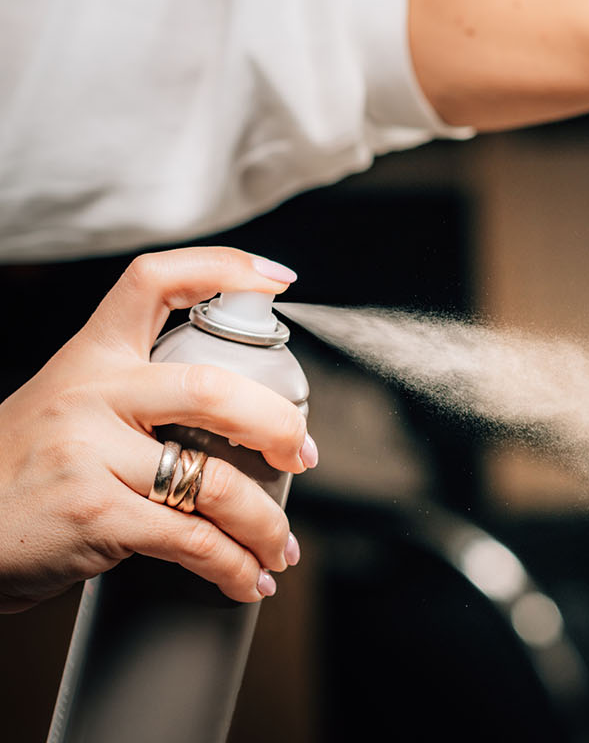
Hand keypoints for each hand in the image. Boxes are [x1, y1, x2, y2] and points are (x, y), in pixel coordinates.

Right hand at [0, 247, 313, 611]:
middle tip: (303, 455)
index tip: (278, 280)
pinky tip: (247, 578)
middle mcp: (91, 395)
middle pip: (213, 389)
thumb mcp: (64, 408)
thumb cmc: (18, 477)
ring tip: (279, 546)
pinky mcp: (95, 516)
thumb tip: (240, 415)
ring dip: (265, 521)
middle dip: (278, 426)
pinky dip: (233, 565)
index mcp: (90, 358)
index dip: (223, 268)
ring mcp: (89, 454)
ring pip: (216, 481)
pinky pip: (192, 539)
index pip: (154, 282)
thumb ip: (134, 397)